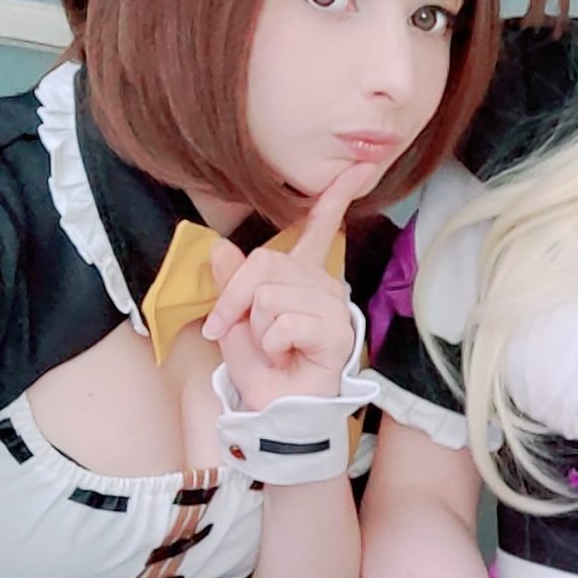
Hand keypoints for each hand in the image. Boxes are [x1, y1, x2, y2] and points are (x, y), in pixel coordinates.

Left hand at [204, 162, 369, 410]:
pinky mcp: (336, 332)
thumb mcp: (233, 321)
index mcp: (301, 276)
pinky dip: (273, 345)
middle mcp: (322, 284)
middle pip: (264, 263)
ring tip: (273, 349)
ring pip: (270, 296)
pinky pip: (284, 322)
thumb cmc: (262, 367)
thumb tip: (220, 247)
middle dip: (236, 300)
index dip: (335, 196)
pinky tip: (288, 358)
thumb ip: (231, 283)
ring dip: (256, 329)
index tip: (358, 167)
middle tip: (237, 331)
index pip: (319, 228)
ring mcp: (332, 307)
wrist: (276, 409)